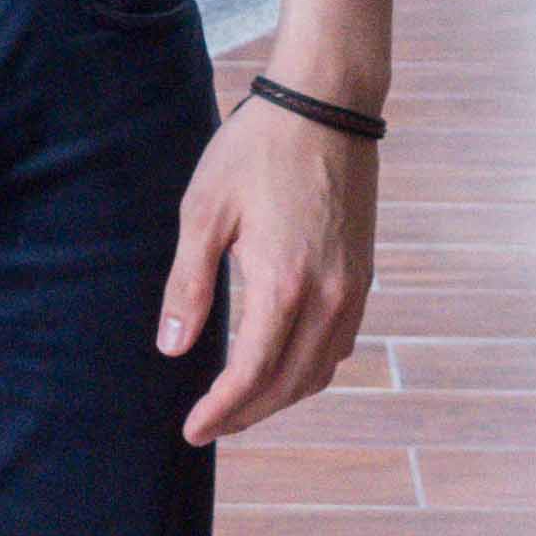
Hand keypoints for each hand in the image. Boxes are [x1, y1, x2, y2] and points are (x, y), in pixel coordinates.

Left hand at [156, 88, 379, 444]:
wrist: (326, 105)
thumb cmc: (257, 150)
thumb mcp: (204, 211)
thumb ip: (188, 284)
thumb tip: (173, 346)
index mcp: (283, 285)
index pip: (251, 376)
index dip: (219, 411)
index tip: (191, 430)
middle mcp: (328, 298)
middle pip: (287, 386)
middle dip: (246, 414)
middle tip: (208, 426)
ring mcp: (352, 289)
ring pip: (319, 372)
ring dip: (278, 397)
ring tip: (238, 404)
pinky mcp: (363, 276)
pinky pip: (338, 346)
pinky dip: (307, 370)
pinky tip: (279, 365)